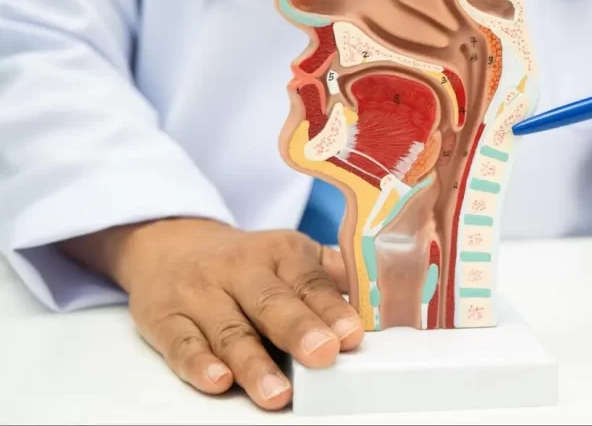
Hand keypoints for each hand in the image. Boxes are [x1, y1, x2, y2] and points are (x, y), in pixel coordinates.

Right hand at [59, 218, 363, 410]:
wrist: (170, 244)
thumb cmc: (244, 261)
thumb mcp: (290, 253)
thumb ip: (332, 273)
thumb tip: (382, 298)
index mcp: (279, 252)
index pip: (310, 282)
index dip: (331, 309)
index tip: (350, 334)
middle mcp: (239, 269)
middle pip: (271, 303)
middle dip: (298, 330)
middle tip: (322, 354)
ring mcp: (201, 294)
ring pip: (230, 331)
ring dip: (254, 363)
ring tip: (277, 392)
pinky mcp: (165, 317)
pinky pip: (181, 343)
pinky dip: (198, 364)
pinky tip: (217, 381)